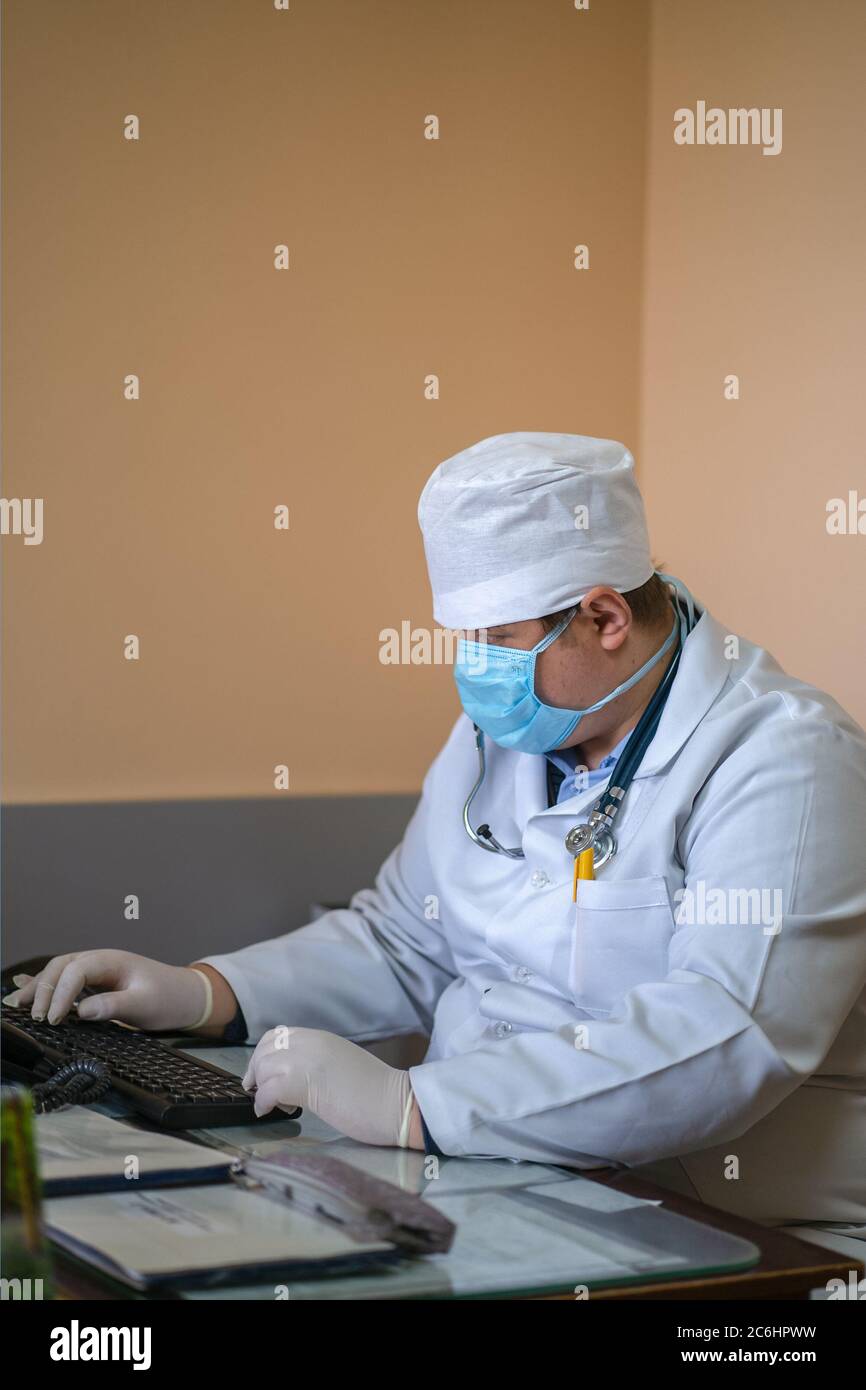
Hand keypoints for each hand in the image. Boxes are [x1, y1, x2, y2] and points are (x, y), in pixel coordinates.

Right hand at [2, 950, 207, 1030]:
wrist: (184, 996)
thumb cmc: (168, 997)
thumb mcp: (144, 1005)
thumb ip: (114, 1006)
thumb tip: (83, 1011)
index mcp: (111, 960)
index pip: (76, 970)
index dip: (61, 993)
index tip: (54, 1019)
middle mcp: (99, 961)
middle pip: (61, 967)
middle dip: (44, 990)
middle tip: (36, 1017)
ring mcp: (96, 970)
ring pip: (58, 972)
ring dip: (38, 987)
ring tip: (16, 1005)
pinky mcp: (94, 982)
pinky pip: (64, 980)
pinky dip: (45, 987)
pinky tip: (26, 991)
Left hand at [242, 1027, 418, 1147]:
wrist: (396, 1103)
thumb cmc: (376, 1091)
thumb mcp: (341, 1063)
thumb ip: (317, 1062)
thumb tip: (294, 1077)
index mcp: (320, 1038)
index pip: (277, 1036)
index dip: (264, 1055)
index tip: (262, 1074)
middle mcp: (310, 1043)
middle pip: (265, 1050)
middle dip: (256, 1071)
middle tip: (259, 1092)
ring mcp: (306, 1060)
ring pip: (264, 1068)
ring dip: (261, 1088)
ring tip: (271, 1104)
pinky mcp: (303, 1083)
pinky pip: (268, 1090)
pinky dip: (263, 1102)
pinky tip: (269, 1112)